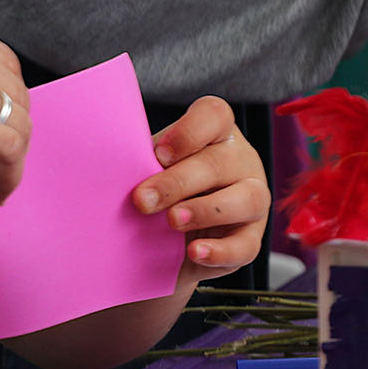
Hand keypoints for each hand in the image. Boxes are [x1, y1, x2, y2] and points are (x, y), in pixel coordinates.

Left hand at [132, 97, 269, 282]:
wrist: (165, 237)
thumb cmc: (157, 185)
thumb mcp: (148, 166)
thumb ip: (141, 161)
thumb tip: (114, 166)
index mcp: (214, 133)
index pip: (214, 115)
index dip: (189, 132)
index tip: (159, 153)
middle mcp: (239, 161)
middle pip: (218, 164)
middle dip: (177, 183)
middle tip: (143, 200)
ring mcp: (253, 199)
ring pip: (246, 200)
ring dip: (206, 211)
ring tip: (173, 221)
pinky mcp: (252, 237)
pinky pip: (246, 245)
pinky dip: (221, 251)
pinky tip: (196, 252)